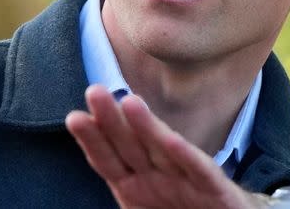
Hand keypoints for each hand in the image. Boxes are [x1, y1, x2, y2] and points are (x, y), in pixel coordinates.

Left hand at [65, 85, 261, 208]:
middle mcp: (158, 175)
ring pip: (162, 149)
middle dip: (111, 120)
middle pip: (131, 146)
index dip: (93, 140)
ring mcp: (185, 179)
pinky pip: (198, 170)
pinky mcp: (214, 187)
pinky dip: (187, 156)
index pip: (108, 160)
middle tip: (94, 91)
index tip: (75, 118)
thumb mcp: (140, 205)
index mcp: (135, 184)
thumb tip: (99, 170)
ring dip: (147, 126)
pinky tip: (173, 140)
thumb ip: (124, 187)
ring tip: (129, 102)